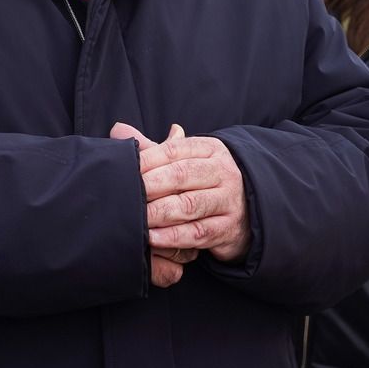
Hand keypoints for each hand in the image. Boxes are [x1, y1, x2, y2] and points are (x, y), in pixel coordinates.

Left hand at [114, 122, 251, 264]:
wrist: (250, 209)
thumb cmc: (206, 181)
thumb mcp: (187, 160)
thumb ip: (154, 149)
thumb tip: (118, 129)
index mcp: (211, 149)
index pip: (176, 150)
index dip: (148, 158)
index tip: (126, 168)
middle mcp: (223, 171)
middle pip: (183, 175)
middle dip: (152, 184)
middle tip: (127, 193)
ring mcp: (229, 200)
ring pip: (190, 205)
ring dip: (160, 212)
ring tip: (137, 217)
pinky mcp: (229, 228)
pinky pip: (199, 232)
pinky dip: (174, 236)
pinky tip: (153, 237)